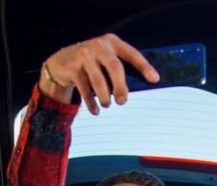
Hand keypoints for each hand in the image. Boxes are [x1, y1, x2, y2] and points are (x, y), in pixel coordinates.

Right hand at [40, 34, 159, 113]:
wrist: (62, 60)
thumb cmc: (93, 63)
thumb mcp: (107, 59)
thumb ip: (121, 69)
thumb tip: (140, 88)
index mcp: (113, 43)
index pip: (132, 54)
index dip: (144, 67)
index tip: (155, 80)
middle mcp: (99, 46)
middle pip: (115, 68)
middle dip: (121, 87)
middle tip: (122, 102)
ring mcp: (84, 55)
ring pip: (99, 81)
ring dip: (105, 97)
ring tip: (108, 105)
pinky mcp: (72, 67)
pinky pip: (85, 89)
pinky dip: (91, 103)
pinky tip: (96, 111)